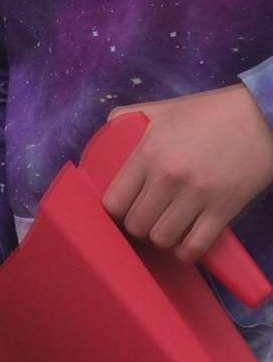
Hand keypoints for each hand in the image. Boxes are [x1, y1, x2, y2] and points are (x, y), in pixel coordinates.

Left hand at [104, 84, 272, 261]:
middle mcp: (169, 175)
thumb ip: (128, 118)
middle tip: (148, 218)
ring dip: (162, 238)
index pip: (113, 202)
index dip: (115, 211)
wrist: (264, 115)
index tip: (123, 210)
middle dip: (138, 226)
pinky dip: (186, 251)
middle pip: (135, 225)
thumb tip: (105, 132)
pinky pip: (194, 246)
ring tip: (168, 227)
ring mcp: (198, 194)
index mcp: (149, 152)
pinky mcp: (224, 208)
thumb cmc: (210, 114)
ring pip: (161, 239)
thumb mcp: (164, 110)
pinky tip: (186, 242)